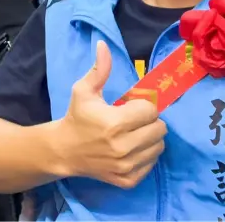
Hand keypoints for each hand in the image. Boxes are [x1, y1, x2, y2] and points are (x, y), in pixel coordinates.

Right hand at [58, 41, 165, 187]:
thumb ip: (100, 69)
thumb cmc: (77, 117)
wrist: (65, 151)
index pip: (150, 110)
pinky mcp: (128, 180)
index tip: (130, 107)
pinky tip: (130, 149)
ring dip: (150, 138)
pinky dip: (145, 155)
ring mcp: (127, 166)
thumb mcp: (84, 90)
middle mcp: (123, 147)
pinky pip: (152, 163)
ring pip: (159, 146)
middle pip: (160, 129)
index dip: (142, 106)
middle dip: (149, 121)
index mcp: (114, 122)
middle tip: (133, 120)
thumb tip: (103, 44)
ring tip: (133, 134)